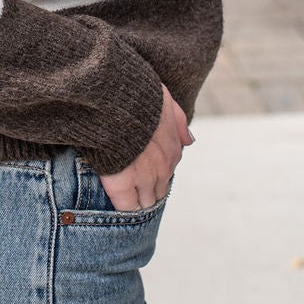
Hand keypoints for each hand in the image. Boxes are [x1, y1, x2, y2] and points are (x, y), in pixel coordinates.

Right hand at [99, 84, 193, 210]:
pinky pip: (126, 206)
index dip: (154, 175)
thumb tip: (189, 141)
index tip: (141, 170)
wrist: (115, 102)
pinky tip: (114, 199)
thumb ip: (178, 122)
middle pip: (158, 192)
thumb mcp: (165, 102)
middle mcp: (163, 170)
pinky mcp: (121, 186)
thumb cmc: (138, 98)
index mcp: (173, 151)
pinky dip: (122, 205)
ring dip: (136, 199)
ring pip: (145, 202)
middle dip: (147, 190)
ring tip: (122, 196)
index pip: (167, 175)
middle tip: (131, 185)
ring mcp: (144, 179)